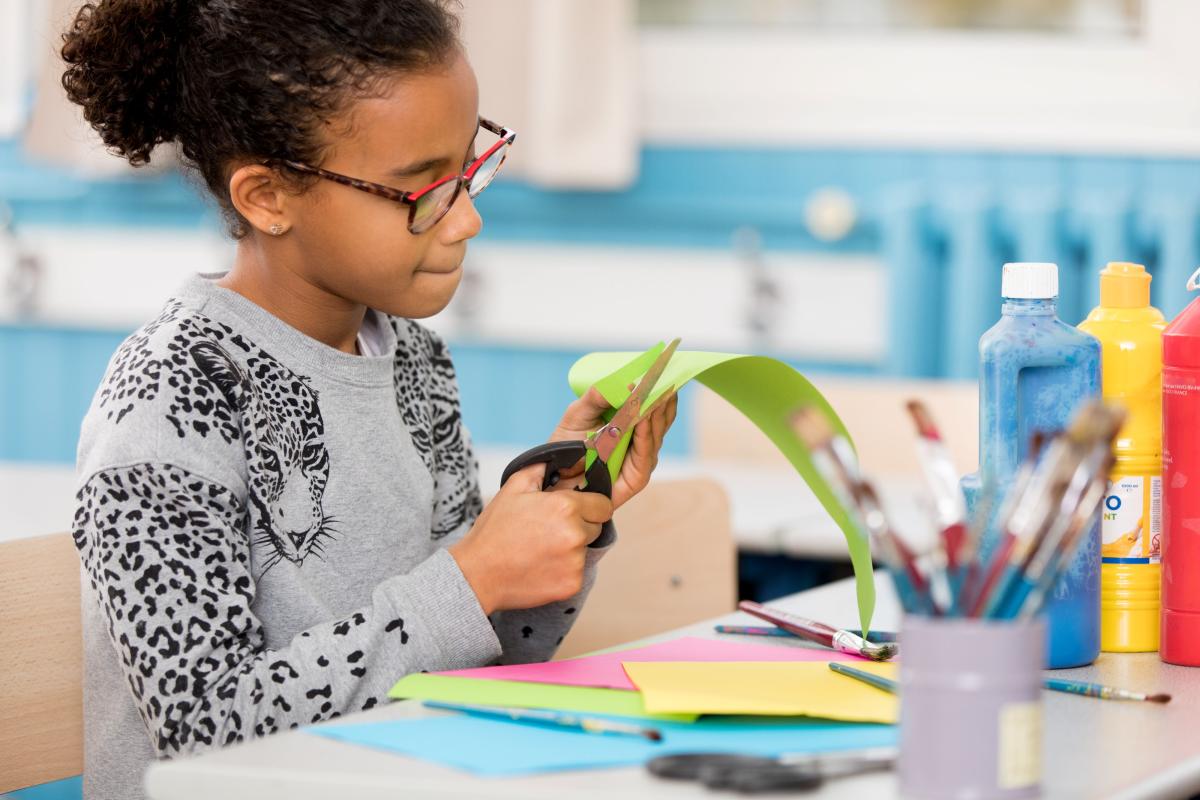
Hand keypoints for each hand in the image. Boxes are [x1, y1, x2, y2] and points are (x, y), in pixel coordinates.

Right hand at [448, 463, 612, 613]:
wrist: (477, 574)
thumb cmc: (494, 531)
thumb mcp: (513, 488)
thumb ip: (541, 468)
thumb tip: (561, 458)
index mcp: (566, 507)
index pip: (603, 505)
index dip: (590, 505)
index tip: (576, 511)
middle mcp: (575, 534)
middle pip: (596, 527)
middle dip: (580, 526)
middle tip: (550, 531)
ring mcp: (575, 562)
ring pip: (585, 550)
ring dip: (570, 549)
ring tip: (540, 550)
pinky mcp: (572, 584)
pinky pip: (577, 572)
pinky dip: (563, 571)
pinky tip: (540, 567)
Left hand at [548, 386, 678, 509]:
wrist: (551, 475)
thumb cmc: (567, 444)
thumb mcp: (579, 412)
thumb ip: (597, 397)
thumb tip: (624, 383)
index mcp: (632, 425)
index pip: (656, 405)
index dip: (661, 388)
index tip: (664, 369)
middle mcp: (642, 443)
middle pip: (661, 418)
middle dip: (662, 398)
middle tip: (661, 377)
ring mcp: (641, 461)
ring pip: (656, 434)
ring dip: (656, 413)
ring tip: (653, 393)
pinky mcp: (636, 479)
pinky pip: (645, 456)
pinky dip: (645, 436)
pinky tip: (643, 420)